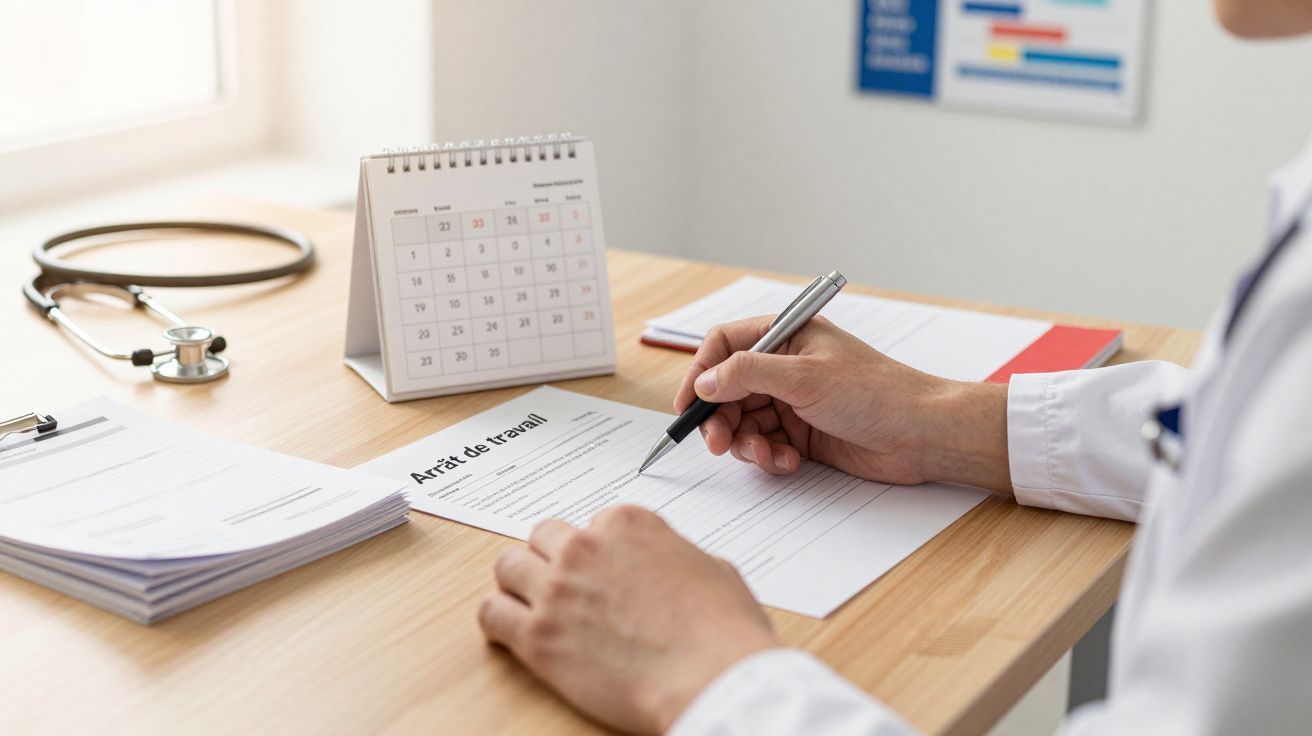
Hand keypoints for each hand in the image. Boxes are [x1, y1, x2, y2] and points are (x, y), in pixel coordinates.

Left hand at [479, 505, 777, 732]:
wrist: (712, 678)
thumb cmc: (722, 631)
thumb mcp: (712, 568)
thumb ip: (676, 556)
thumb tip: (671, 567)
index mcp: (628, 524)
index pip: (591, 524)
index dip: (597, 553)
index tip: (603, 574)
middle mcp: (585, 547)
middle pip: (543, 538)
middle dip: (553, 561)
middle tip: (566, 589)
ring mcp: (557, 590)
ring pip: (508, 566)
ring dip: (520, 584)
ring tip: (534, 608)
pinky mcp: (538, 637)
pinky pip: (491, 613)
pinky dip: (498, 620)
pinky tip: (514, 633)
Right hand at [675, 315, 1011, 490]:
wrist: (920, 434)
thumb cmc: (875, 392)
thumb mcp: (803, 376)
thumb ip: (747, 374)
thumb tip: (704, 381)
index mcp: (786, 335)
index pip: (724, 345)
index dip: (700, 372)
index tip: (687, 405)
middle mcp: (784, 365)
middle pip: (726, 389)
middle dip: (720, 418)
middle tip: (719, 443)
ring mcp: (792, 400)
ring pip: (743, 421)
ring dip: (746, 442)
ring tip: (766, 454)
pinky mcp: (801, 433)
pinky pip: (764, 444)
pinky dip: (768, 456)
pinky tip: (788, 461)